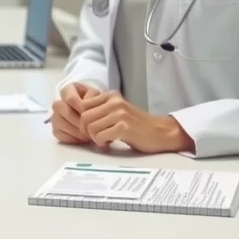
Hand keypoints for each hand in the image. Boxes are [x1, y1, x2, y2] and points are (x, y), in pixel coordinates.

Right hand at [50, 82, 101, 144]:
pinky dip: (71, 138)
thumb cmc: (96, 103)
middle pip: (60, 109)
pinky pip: (58, 134)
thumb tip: (86, 111)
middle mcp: (59, 102)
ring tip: (88, 134)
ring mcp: (55, 116)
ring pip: (58, 122)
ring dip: (75, 130)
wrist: (96, 114)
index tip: (92, 113)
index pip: (70, 98)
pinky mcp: (56, 129)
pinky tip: (82, 138)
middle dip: (77, 120)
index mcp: (68, 90)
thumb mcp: (98, 96)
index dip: (81, 107)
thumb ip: (93, 99)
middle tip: (90, 127)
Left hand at [78, 91, 193, 152]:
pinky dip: (102, 142)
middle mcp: (114, 102)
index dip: (83, 120)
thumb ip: (100, 110)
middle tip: (97, 137)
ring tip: (105, 140)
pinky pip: (100, 136)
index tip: (91, 129)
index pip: (82, 106)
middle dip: (86, 131)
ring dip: (95, 138)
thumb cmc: (137, 125)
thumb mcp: (117, 111)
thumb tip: (78, 119)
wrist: (161, 132)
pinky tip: (110, 143)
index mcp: (110, 96)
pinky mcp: (124, 127)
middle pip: (83, 117)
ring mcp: (120, 113)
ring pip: (90, 127)